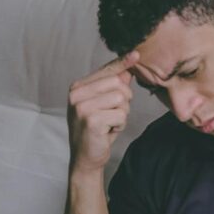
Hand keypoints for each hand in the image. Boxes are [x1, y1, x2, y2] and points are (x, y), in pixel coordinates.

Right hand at [65, 50, 139, 174]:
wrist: (85, 158)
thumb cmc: (97, 130)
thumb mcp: (104, 105)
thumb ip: (113, 87)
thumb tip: (128, 68)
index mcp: (78, 87)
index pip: (106, 71)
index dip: (122, 63)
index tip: (136, 54)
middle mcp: (77, 94)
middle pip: (118, 83)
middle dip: (124, 101)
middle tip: (112, 115)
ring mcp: (82, 107)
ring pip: (121, 99)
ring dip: (122, 114)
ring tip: (109, 124)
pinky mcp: (91, 120)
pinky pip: (120, 115)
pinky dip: (119, 125)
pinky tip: (107, 132)